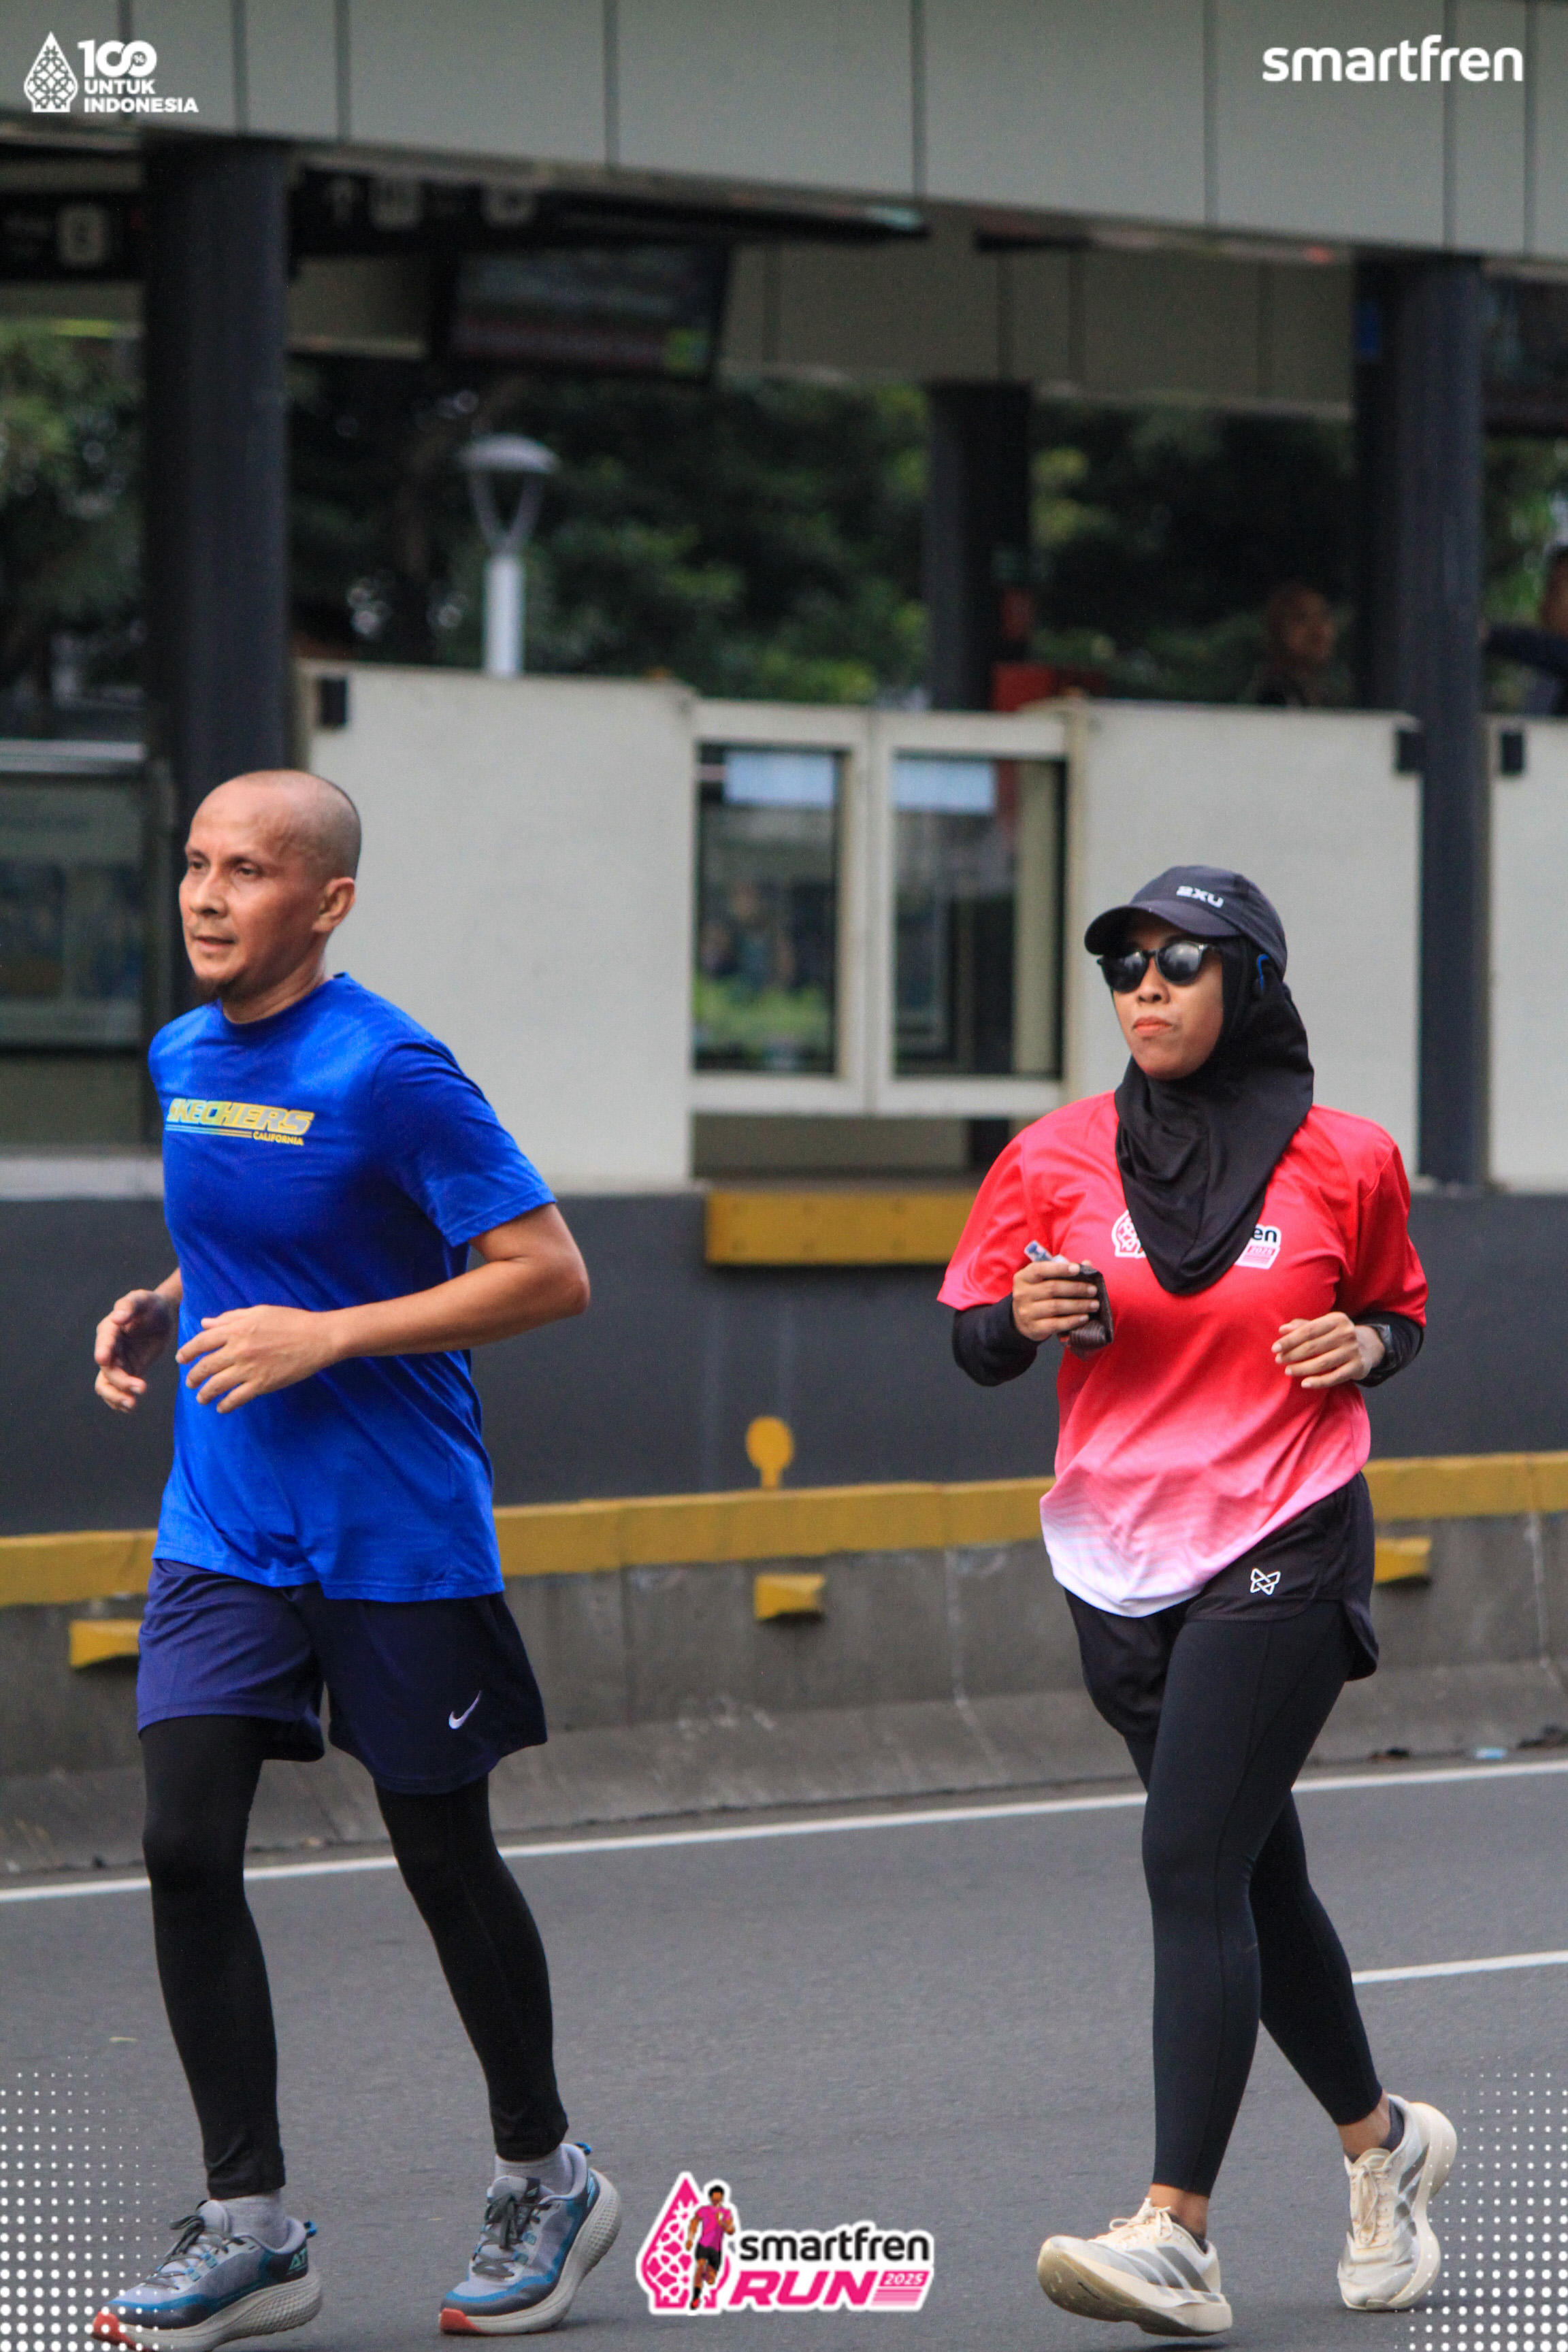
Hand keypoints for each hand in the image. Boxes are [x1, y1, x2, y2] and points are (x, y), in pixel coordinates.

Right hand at [94, 1288, 176, 1412]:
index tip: (104, 1360)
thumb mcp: (143, 1300)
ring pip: (106, 1384)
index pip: (104, 1341)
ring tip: (132, 1405)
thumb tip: (117, 1318)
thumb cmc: (151, 1305)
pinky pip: (118, 1389)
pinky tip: (130, 1407)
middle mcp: (108, 1348)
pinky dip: (120, 1400)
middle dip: (120, 1381)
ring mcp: (116, 1362)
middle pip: (107, 1369)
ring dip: (116, 1396)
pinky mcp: (127, 1371)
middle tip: (141, 1387)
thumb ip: (129, 1305)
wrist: (163, 1317)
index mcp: (110, 1329)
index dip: (103, 1350)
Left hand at [176, 1304, 341, 1412]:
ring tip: (201, 1398)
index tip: (182, 1359)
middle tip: (190, 1382)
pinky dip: (226, 1405)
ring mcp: (250, 1369)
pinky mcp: (262, 1384)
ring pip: (217, 1385)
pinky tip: (222, 1407)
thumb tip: (206, 1324)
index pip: (202, 1342)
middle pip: (205, 1366)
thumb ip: (230, 1318)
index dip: (188, 1352)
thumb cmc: (290, 1321)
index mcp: (236, 1329)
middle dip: (193, 1377)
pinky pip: (237, 1398)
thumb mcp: (258, 1312)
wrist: (318, 1338)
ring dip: (205, 1394)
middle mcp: (238, 1350)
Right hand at [1012, 1255, 1100, 1344]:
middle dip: (1076, 1288)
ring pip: (1056, 1306)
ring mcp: (1026, 1312)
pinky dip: (1072, 1320)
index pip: (1040, 1269)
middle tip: (1093, 1290)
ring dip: (1079, 1305)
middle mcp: (1021, 1294)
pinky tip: (1084, 1317)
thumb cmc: (1038, 1295)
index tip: (1078, 1269)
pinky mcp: (1034, 1328)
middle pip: (1052, 1288)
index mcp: (1023, 1278)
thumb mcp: (1044, 1280)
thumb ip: (1064, 1271)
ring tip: (1094, 1304)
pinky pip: (1056, 1324)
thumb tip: (1088, 1264)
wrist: (1022, 1321)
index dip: (1059, 1268)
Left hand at [1273, 1312, 1384, 1390]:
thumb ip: (1303, 1327)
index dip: (1290, 1340)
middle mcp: (1347, 1334)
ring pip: (1322, 1363)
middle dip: (1293, 1354)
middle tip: (1279, 1360)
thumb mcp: (1324, 1327)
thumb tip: (1282, 1329)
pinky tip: (1304, 1383)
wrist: (1367, 1347)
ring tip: (1288, 1371)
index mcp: (1337, 1320)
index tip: (1275, 1348)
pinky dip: (1318, 1382)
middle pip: (1313, 1347)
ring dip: (1302, 1368)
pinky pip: (1334, 1377)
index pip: (1308, 1331)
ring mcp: (1353, 1351)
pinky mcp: (1357, 1367)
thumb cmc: (1337, 1336)